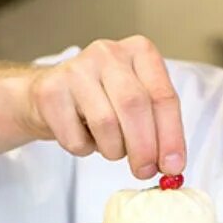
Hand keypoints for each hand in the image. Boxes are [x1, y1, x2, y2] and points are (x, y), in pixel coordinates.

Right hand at [18, 36, 184, 178]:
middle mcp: (108, 52)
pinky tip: (83, 135)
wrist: (52, 96)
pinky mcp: (50, 91)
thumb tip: (173, 165)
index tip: (173, 165)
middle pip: (135, 106)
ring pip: (106, 123)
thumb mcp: (138, 104)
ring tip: (111, 146)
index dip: (171, 136)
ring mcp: (76, 68)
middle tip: (145, 171)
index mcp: (139, 51)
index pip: (163, 96)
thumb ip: (159, 129)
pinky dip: (85, 149)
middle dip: (144, 147)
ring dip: (113, 149)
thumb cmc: (103, 100)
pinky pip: (76, 138)